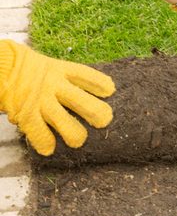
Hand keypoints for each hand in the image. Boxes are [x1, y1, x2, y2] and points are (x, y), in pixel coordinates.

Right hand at [0, 40, 114, 155]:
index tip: (110, 91)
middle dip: (97, 113)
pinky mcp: (26, 115)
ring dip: (75, 134)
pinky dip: (46, 143)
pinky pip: (41, 134)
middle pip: (83, 102)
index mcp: (60, 70)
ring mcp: (40, 101)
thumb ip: (66, 79)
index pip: (87, 76)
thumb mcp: (49, 67)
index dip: (100, 85)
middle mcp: (53, 85)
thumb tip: (92, 91)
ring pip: (66, 123)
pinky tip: (49, 148)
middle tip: (104, 120)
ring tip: (78, 140)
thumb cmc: (26, 70)